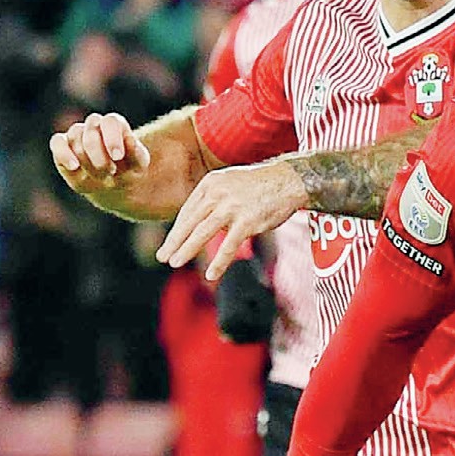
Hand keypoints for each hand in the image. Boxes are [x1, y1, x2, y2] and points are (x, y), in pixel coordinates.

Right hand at [50, 111, 151, 194]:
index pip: (111, 121)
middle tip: (109, 172)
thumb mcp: (138, 167)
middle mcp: (94, 125)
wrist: (111, 185)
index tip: (117, 157)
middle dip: (100, 155)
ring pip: (76, 136)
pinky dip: (64, 153)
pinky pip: (57, 142)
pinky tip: (74, 166)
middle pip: (92, 131)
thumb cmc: (127, 171)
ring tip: (101, 176)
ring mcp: (76, 133)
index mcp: (115, 125)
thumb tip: (130, 139)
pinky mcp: (61, 145)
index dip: (112, 138)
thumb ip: (137, 154)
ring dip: (87, 159)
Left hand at [157, 160, 305, 280]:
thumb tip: (201, 223)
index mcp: (211, 183)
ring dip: (186, 250)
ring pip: (202, 233)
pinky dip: (219, 262)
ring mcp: (232, 208)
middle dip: (174, 241)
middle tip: (163, 256)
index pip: (188, 210)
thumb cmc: (262, 185)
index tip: (171, 242)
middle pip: (190, 222)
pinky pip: (228, 246)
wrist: (291, 180)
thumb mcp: (231, 184)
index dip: (178, 229)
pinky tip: (211, 274)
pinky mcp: (248, 222)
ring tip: (175, 263)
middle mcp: (217, 194)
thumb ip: (215, 200)